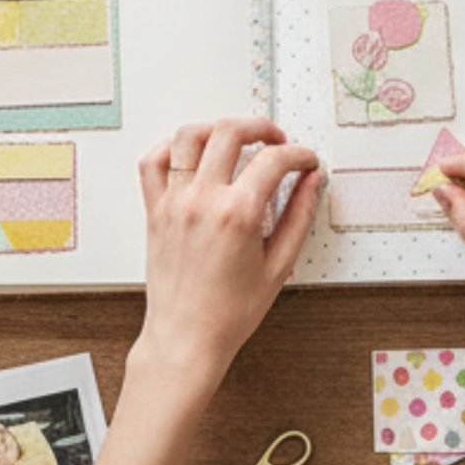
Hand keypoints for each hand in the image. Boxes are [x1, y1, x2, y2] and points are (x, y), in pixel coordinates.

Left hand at [135, 117, 323, 377]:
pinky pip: (153, 161)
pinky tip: (193, 154)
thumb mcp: (279, 265)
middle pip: (230, 131)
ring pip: (188, 135)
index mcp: (237, 215)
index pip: (274, 160)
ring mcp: (174, 202)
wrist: (186, 338)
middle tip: (276, 140)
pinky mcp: (155, 210)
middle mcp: (202, 201)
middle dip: (261, 126)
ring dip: (217, 128)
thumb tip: (311, 182)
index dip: (299, 155)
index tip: (306, 162)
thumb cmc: (230, 312)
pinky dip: (172, 147)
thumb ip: (299, 216)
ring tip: (235, 139)